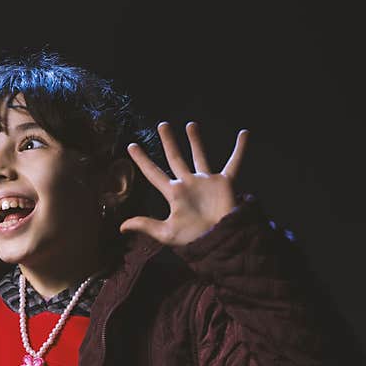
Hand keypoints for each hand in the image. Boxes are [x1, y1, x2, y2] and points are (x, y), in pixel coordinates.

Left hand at [120, 122, 248, 246]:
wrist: (219, 241)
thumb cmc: (193, 239)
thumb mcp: (166, 233)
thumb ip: (145, 225)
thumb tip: (121, 226)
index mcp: (174, 193)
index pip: (153, 173)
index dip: (142, 160)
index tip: (131, 146)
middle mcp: (188, 184)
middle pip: (175, 158)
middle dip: (168, 142)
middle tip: (162, 125)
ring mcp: (206, 182)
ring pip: (200, 156)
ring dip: (195, 141)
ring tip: (190, 124)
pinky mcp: (224, 183)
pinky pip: (234, 163)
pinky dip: (240, 150)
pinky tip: (244, 134)